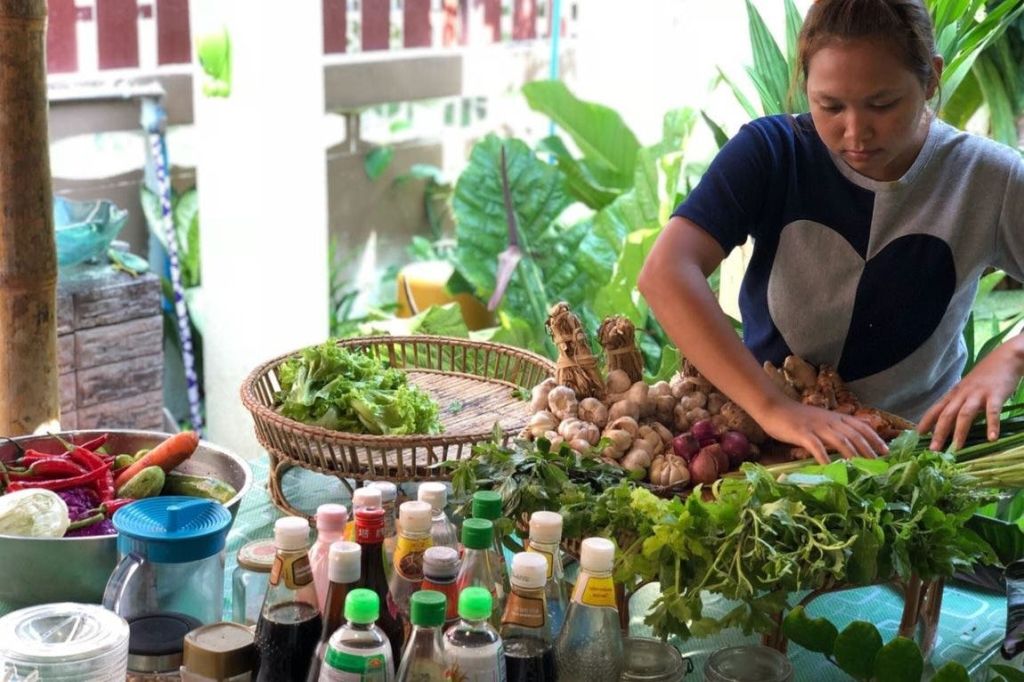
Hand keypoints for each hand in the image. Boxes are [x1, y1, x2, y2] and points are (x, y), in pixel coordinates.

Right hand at [757, 400, 888, 464]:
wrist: (774, 407)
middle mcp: (830, 421)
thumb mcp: (821, 419)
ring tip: (861, 469)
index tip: (887, 452)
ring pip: (840, 440)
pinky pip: (816, 446)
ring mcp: (816, 427)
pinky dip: (824, 457)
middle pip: (854, 435)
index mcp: (836, 417)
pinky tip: (829, 468)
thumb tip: (852, 440)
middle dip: (868, 450)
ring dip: (852, 455)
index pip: (861, 427)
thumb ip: (836, 428)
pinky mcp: (802, 433)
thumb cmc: (797, 417)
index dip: (875, 439)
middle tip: (879, 466)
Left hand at [918, 336, 1023, 450]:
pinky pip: (993, 411)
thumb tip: (950, 421)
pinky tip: (991, 438)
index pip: (936, 408)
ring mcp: (978, 394)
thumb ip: (959, 402)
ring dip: (960, 432)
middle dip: (939, 433)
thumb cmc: (986, 376)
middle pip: (947, 414)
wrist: (1006, 358)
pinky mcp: (995, 395)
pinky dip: (992, 425)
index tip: (918, 434)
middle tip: (933, 450)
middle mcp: (963, 394)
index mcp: (955, 393)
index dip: (926, 421)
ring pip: (965, 414)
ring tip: (956, 449)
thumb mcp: (967, 388)